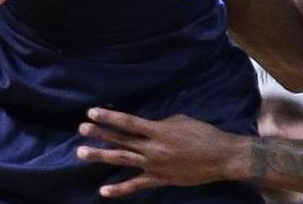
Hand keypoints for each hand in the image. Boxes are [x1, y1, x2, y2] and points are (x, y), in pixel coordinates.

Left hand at [76, 108, 247, 197]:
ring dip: (101, 156)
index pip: (128, 122)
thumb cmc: (204, 134)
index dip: (109, 116)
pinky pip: (136, 185)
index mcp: (158, 130)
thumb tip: (148, 127)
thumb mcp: (181, 120)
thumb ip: (161, 123)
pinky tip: (103, 190)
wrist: (221, 157)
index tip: (91, 112)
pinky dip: (119, 189)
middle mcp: (153, 148)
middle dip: (99, 135)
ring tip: (81, 153)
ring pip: (123, 160)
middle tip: (81, 129)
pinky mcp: (159, 179)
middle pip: (121, 140)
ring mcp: (154, 165)